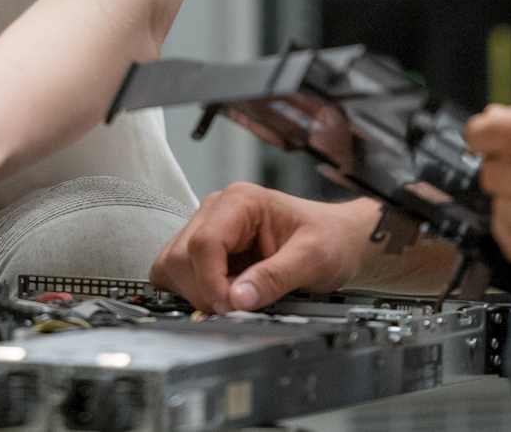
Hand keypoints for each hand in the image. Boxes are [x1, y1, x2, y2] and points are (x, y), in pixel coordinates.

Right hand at [149, 184, 375, 314]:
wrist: (338, 240)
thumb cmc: (328, 239)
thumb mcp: (312, 258)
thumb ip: (275, 277)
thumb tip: (237, 299)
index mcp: (241, 201)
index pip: (204, 242)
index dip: (211, 282)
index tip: (230, 307)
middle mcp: (218, 209)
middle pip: (182, 255)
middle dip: (205, 290)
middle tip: (238, 307)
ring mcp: (208, 227)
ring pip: (172, 263)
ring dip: (196, 291)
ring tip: (233, 298)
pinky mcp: (205, 248)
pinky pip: (175, 270)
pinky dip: (191, 289)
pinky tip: (222, 294)